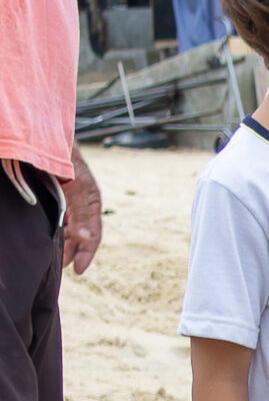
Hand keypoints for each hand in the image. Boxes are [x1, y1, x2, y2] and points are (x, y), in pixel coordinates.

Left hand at [61, 150, 100, 274]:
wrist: (44, 130)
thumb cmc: (59, 152)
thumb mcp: (73, 184)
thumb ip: (81, 213)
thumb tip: (86, 240)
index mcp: (91, 197)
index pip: (93, 232)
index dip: (87, 253)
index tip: (78, 270)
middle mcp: (84, 198)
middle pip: (82, 232)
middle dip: (74, 251)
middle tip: (62, 268)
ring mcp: (72, 195)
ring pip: (71, 225)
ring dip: (65, 242)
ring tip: (56, 258)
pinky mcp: (60, 191)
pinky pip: (63, 215)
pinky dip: (58, 229)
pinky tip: (51, 236)